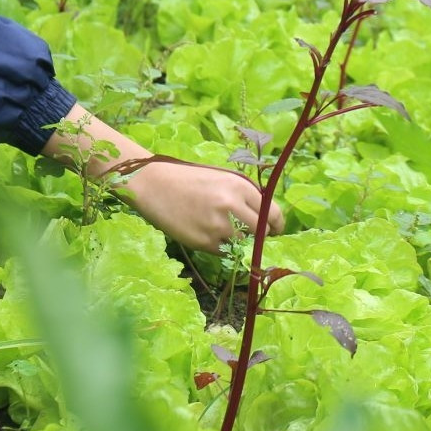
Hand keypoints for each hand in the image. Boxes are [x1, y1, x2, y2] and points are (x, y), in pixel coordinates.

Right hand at [121, 158, 284, 252]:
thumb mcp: (221, 178)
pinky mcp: (204, 242)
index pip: (272, 213)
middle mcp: (232, 205)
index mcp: (239, 186)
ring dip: (239, 242)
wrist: (154, 185)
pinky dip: (221, 247)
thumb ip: (244, 195)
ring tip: (223, 231)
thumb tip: (266, 216)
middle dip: (260, 235)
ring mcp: (218, 225)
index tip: (276, 230)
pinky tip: (208, 234)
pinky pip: (224, 252)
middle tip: (253, 235)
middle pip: (262, 232)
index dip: (277, 224)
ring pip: (243, 244)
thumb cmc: (189, 178)